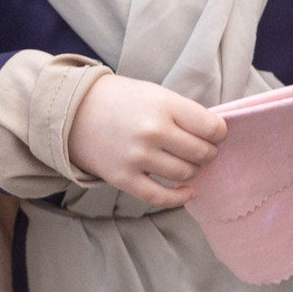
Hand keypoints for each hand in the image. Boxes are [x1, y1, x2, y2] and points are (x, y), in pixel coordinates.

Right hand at [66, 76, 224, 206]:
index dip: (219, 133)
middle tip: (201, 149)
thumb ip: (184, 113)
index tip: (214, 134)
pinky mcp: (123, 178)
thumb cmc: (121, 100)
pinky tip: (188, 191)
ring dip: (193, 171)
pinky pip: (161, 197)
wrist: (73, 111)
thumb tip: (216, 135)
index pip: (212, 128)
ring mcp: (137, 157)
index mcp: (164, 105)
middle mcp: (152, 131)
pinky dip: (180, 197)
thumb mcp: (156, 94)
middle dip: (208, 153)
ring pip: (186, 174)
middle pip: (202, 153)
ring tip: (186, 162)